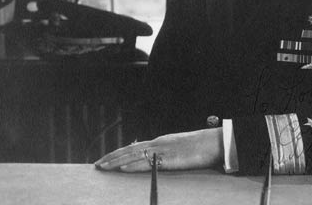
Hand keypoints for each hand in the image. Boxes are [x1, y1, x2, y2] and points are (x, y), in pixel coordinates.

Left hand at [94, 128, 223, 171]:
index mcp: (161, 142)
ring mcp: (163, 150)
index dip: (119, 152)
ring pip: (134, 155)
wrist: (215, 143)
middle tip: (97, 164)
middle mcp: (159, 143)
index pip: (135, 146)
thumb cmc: (201, 148)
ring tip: (103, 166)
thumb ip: (168, 155)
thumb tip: (160, 162)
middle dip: (112, 157)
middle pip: (130, 149)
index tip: (106, 158)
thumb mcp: (181, 149)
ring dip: (116, 161)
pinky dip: (133, 165)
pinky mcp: (169, 159)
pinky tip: (123, 168)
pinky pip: (148, 163)